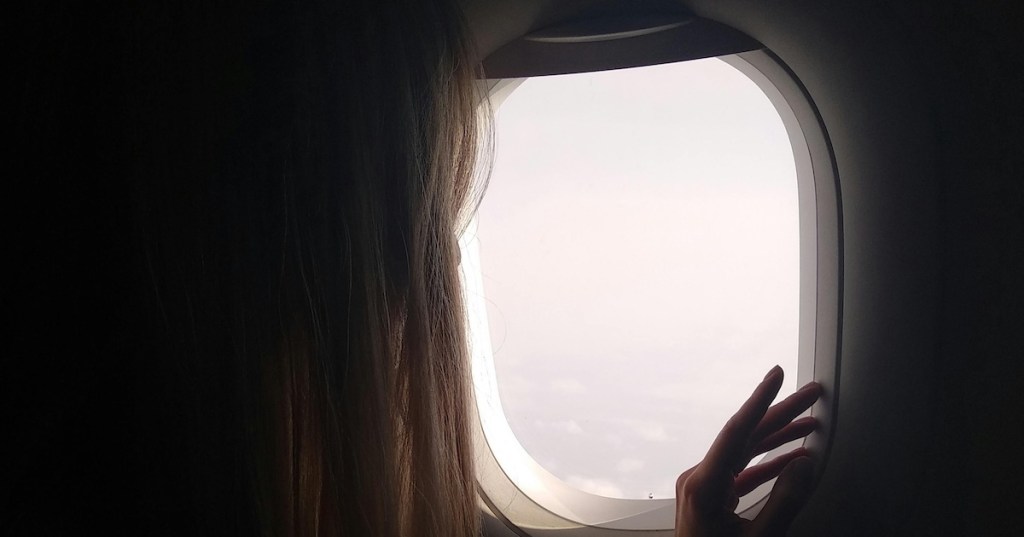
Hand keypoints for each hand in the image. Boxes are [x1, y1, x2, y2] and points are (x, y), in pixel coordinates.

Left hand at [675, 366, 820, 536]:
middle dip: (781, 413)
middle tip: (812, 392)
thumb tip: (804, 463)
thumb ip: (784, 502)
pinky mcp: (710, 497)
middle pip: (744, 436)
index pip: (737, 431)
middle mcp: (698, 479)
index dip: (761, 400)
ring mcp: (703, 487)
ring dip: (778, 437)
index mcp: (703, 484)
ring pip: (744, 452)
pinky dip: (768, 464)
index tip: (778, 375)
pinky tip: (796, 458)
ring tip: (812, 421)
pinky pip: (742, 472)